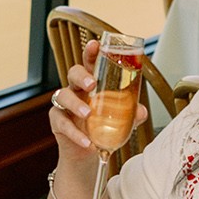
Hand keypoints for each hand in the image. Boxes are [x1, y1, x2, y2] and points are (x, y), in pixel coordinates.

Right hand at [50, 41, 145, 160]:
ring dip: (76, 104)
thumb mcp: (121, 121)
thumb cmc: (103, 129)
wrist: (88, 154)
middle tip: (92, 83)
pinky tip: (86, 141)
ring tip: (88, 114)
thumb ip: (131, 114)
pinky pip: (62, 123)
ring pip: (63, 96)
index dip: (91, 53)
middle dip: (81, 75)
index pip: (90, 63)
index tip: (95, 45)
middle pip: (73, 73)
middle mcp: (76, 90)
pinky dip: (75, 133)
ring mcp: (64, 106)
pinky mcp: (57, 123)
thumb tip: (140, 111)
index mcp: (92, 84)